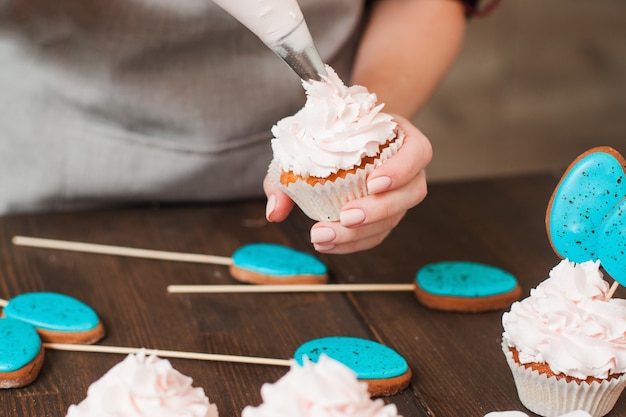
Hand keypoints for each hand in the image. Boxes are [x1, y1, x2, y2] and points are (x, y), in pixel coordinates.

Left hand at [264, 115, 431, 253]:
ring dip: (361, 234)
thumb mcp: (308, 140)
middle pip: (410, 193)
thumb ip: (287, 172)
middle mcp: (409, 168)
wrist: (340, 136)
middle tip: (345, 217)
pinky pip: (378, 234)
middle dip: (378, 210)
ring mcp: (400, 195)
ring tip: (324, 237)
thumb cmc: (329, 134)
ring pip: (394, 219)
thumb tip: (275, 211)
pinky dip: (353, 244)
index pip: (418, 152)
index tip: (373, 182)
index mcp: (401, 137)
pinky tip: (328, 245)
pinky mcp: (387, 215)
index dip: (400, 170)